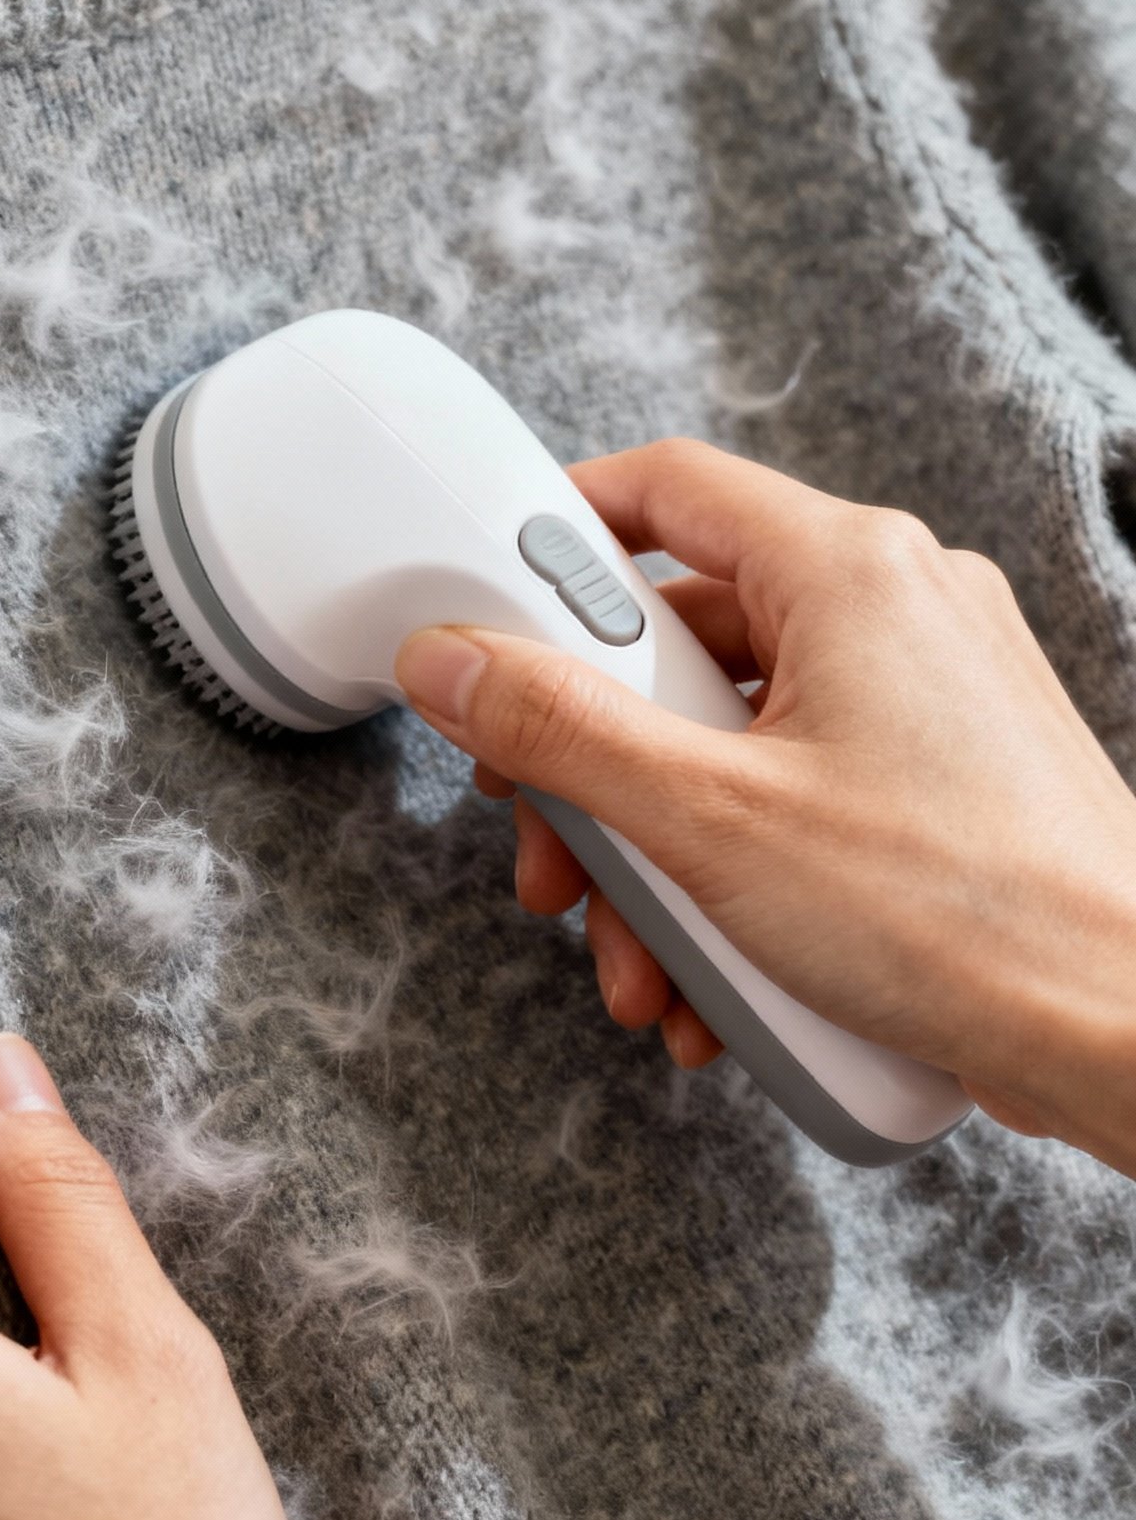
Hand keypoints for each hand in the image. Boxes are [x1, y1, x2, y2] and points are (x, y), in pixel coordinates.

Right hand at [395, 439, 1135, 1173]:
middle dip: (598, 771)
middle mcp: (900, 609)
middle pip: (686, 644)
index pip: (664, 489)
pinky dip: (740, 881)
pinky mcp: (947, 783)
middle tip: (554, 852)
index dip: (554, 537)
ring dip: (662, 859)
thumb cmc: (959, 916)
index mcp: (847, 570)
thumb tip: (451, 660)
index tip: (483, 610)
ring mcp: (932, 698)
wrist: (1122, 1031)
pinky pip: (803, 800)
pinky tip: (713, 987)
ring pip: (738, 743)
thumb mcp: (709, 820)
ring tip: (642, 965)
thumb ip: (562, 728)